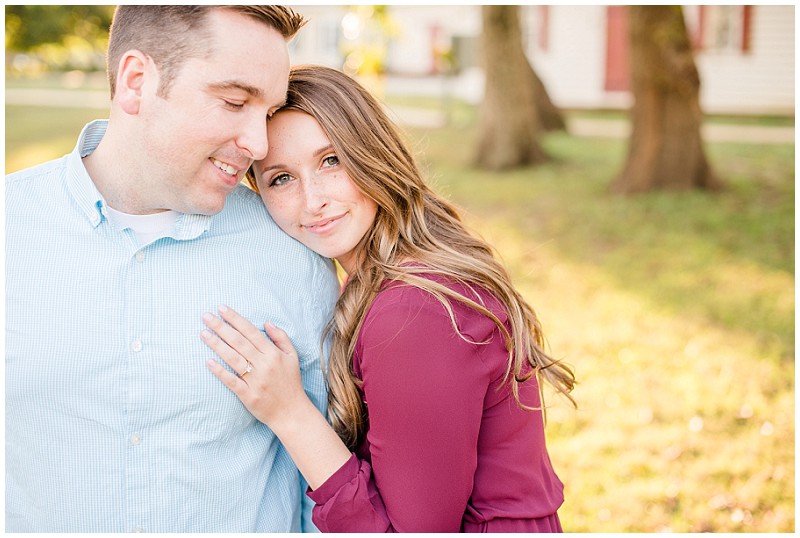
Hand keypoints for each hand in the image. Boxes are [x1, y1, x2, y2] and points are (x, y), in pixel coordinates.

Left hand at [200, 305, 307, 426]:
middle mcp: (264, 365)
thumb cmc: (291, 382)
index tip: (222, 309)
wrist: (292, 412)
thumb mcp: (292, 356)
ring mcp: (255, 380)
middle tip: (206, 316)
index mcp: (274, 354)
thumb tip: (267, 322)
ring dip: (217, 345)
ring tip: (203, 333)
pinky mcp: (248, 395)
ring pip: (233, 359)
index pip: (251, 332)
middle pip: (239, 342)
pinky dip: (220, 372)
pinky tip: (208, 362)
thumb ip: (281, 337)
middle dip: (221, 327)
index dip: (236, 319)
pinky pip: (231, 381)